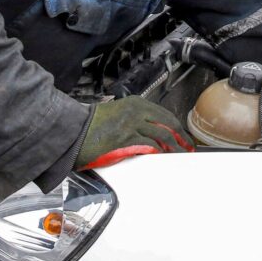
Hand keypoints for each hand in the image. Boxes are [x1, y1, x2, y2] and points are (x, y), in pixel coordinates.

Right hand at [74, 96, 193, 169]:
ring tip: (180, 155)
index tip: (183, 136)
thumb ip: (135, 121)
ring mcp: (132, 123)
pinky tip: (164, 157)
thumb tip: (151, 134)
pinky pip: (150, 145)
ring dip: (175, 147)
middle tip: (188, 147)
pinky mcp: (127, 137)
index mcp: (135, 103)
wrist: (74, 131)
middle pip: (168, 123)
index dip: (176, 126)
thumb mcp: (117, 115)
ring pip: (163, 134)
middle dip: (181, 136)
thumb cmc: (92, 126)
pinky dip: (160, 152)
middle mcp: (136, 110)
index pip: (164, 114)